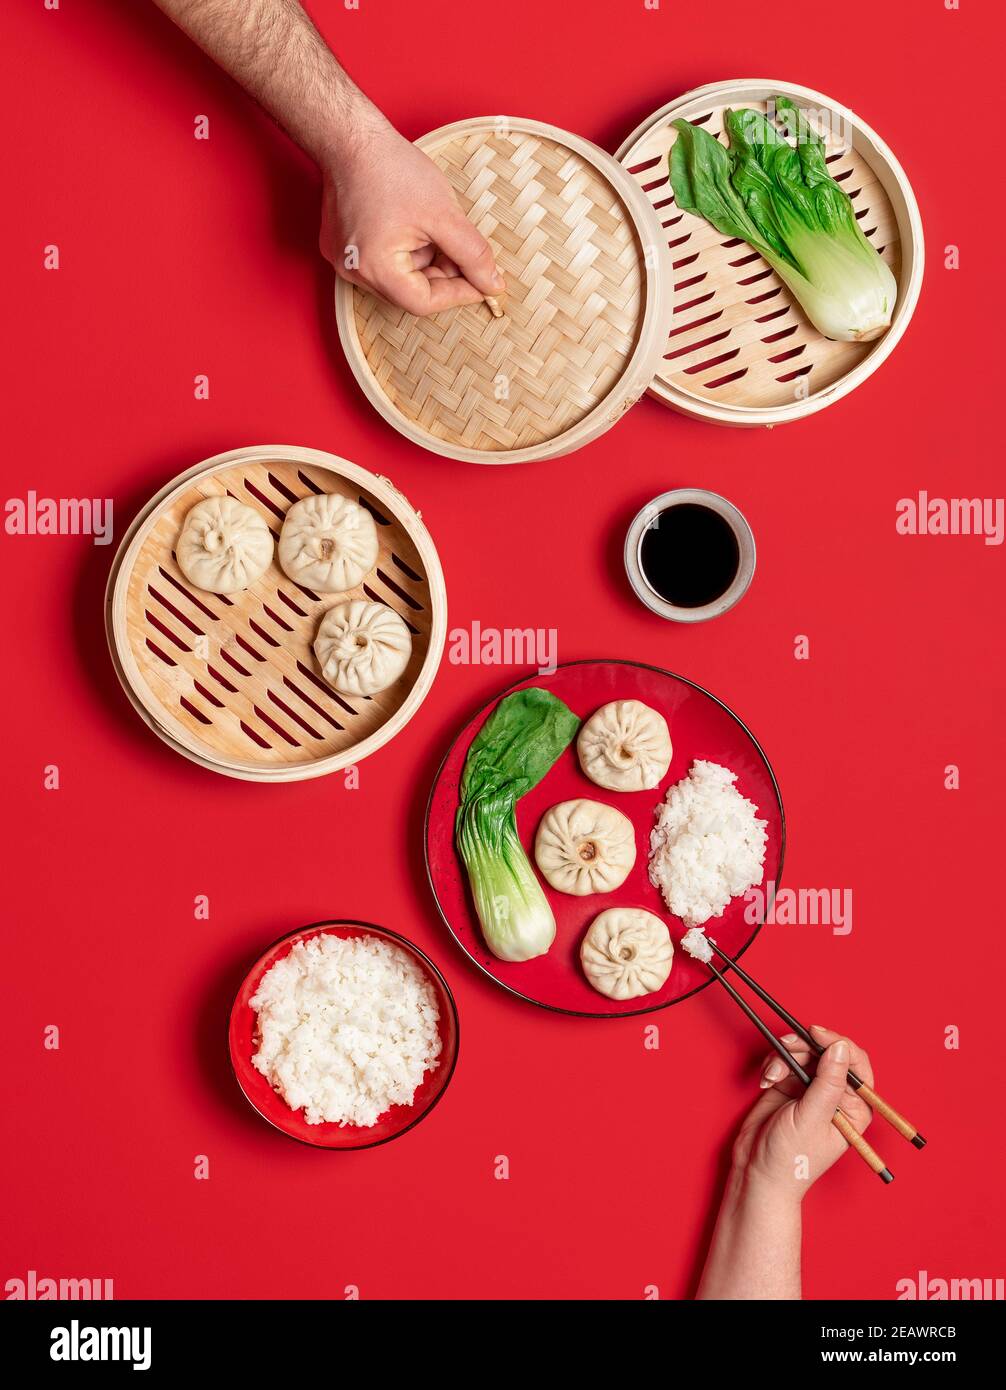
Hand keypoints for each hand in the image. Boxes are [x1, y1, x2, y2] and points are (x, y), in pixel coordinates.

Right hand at [320, 120, 504, 315]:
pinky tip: (412, 223)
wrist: (350, 135)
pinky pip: (381, 261)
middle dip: (441, 275)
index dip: (458, 294)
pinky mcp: (341, 246)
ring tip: (431, 226)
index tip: (482, 282)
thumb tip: (492, 285)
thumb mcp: (444, 215)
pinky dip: (404, 250)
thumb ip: (472, 255)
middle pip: (409, 292)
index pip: (424, 303)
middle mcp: (353, 272)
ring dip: (423, 261)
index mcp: (375, 270)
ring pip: (398, 277)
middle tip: (463, 250)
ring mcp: (343, 260)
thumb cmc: (392, 169)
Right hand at [733, 1024, 873, 1200]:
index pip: (856, 1064)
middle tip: (787, 1046)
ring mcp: (812, 1089)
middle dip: (805, 1047)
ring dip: (785, 1055)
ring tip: (773, 1074)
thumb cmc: (792, 1159)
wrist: (757, 1172)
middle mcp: (836, 1096)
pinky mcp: (791, 1085)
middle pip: (828, 1052)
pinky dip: (774, 1063)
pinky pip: (786, 1059)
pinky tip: (767, 1079)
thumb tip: (840, 1048)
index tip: (817, 1034)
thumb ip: (827, 1082)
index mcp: (854, 1108)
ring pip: (805, 1052)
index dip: (838, 1044)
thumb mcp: (812, 1118)